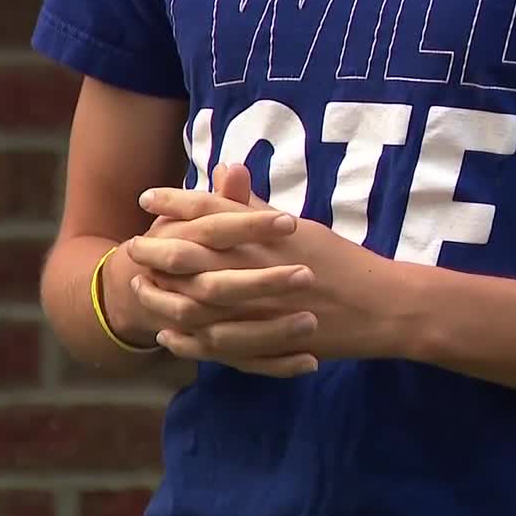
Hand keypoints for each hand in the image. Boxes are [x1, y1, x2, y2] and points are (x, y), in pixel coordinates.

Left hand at [128, 166, 399, 375]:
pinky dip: (190, 340)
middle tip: (132, 246)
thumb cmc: (343, 262)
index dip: (176, 202)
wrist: (384, 307)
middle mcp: (263, 266)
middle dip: (158, 249)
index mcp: (271, 234)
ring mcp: (265, 306)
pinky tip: (168, 336)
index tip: (146, 197)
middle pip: (197, 255)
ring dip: (164, 296)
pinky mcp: (269, 340)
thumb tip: (228, 173)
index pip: (214, 210)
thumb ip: (258, 205)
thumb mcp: (300, 228)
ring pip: (200, 302)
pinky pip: (220, 343)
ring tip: (139, 290)